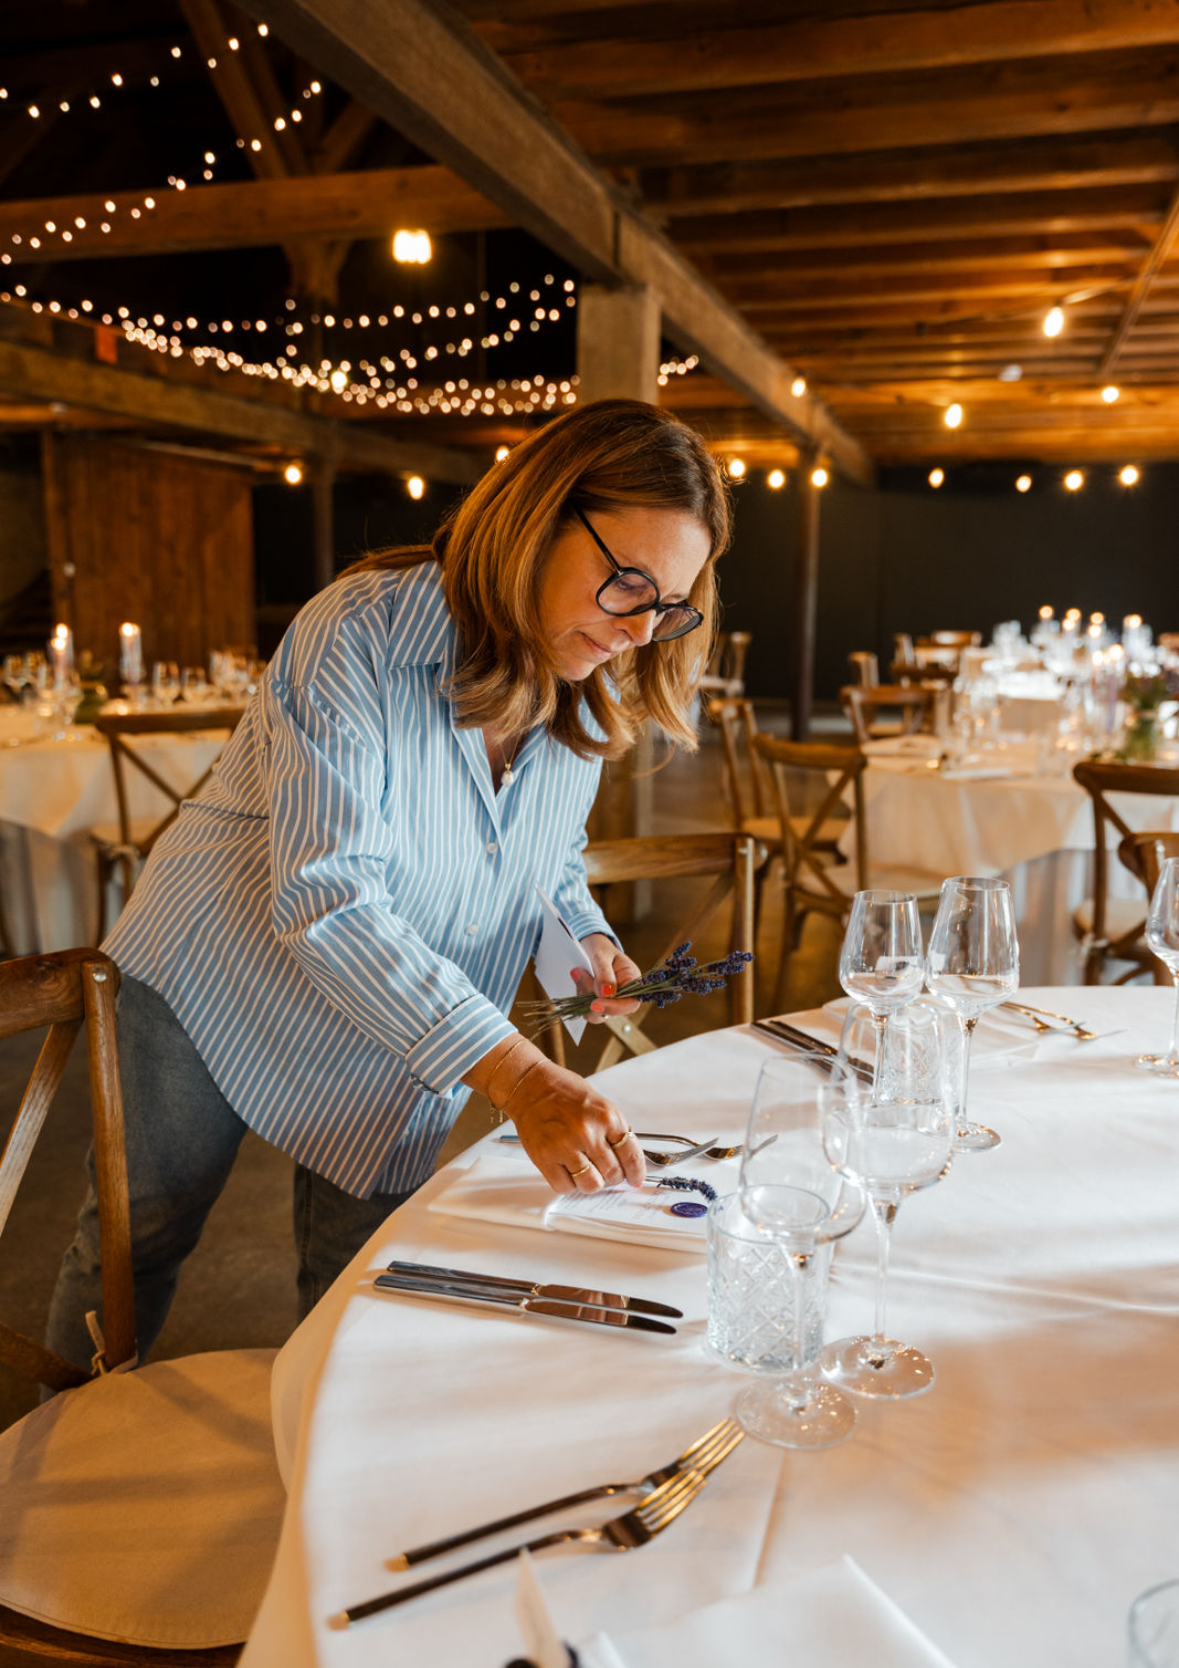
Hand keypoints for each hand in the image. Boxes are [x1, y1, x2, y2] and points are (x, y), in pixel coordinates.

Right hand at [506, 1057, 647, 1193]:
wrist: (530, 1085)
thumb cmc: (564, 1092)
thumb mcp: (600, 1104)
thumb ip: (613, 1132)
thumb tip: (627, 1160)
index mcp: (607, 1117)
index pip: (631, 1156)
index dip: (636, 1172)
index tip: (635, 1178)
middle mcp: (588, 1132)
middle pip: (613, 1174)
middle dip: (613, 1177)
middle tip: (606, 1171)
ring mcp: (565, 1146)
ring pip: (591, 1185)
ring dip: (591, 1183)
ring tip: (586, 1171)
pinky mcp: (544, 1158)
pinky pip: (565, 1187)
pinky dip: (569, 1184)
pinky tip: (568, 1171)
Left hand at [574, 933, 641, 1024]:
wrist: (592, 948)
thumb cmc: (601, 948)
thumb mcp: (602, 956)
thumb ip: (605, 975)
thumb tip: (606, 994)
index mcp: (632, 982)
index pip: (629, 1004)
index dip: (612, 1007)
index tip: (594, 1003)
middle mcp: (624, 996)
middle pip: (610, 1012)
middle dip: (591, 997)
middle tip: (579, 973)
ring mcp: (610, 1003)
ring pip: (595, 1014)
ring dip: (583, 995)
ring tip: (578, 972)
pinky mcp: (597, 1005)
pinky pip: (586, 1010)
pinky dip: (579, 995)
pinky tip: (578, 978)